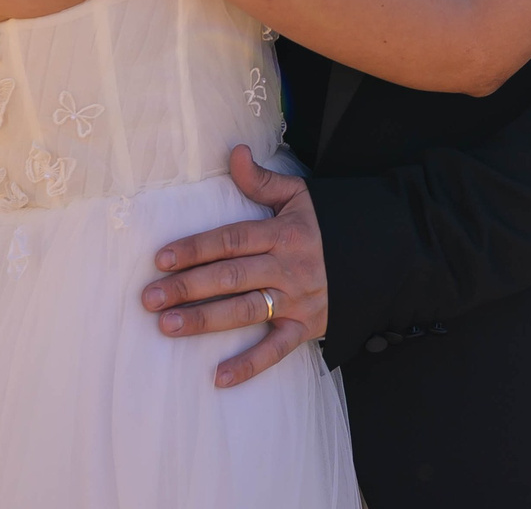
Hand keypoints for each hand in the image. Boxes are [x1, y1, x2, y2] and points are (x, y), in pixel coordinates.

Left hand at [142, 146, 329, 386]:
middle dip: (188, 287)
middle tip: (150, 298)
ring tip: (167, 326)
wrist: (380, 253)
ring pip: (246, 311)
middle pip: (231, 276)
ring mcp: (297, 300)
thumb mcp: (299, 196)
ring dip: (205, 320)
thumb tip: (233, 153)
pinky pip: (277, 350)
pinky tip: (219, 378)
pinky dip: (249, 365)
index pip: (232, 240)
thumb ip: (261, 181)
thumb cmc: (329, 224)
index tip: (161, 259)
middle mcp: (288, 267)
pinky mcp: (306, 327)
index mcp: (284, 233)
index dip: (196, 249)